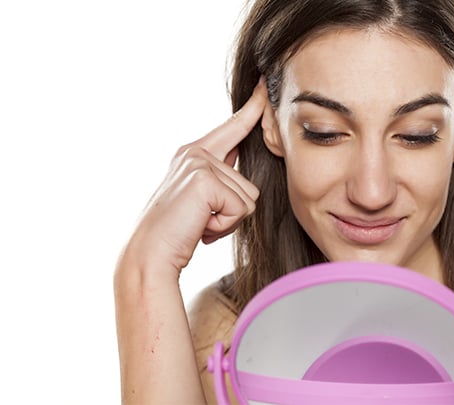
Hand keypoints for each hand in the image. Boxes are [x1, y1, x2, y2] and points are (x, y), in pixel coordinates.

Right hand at [124, 78, 266, 275]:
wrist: (149, 255)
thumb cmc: (176, 233)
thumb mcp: (200, 199)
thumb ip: (220, 177)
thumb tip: (238, 158)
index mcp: (193, 153)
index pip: (233, 127)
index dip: (254, 108)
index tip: (267, 84)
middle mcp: (196, 153)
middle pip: (250, 184)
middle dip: (233, 212)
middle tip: (201, 220)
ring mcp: (200, 164)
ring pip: (249, 198)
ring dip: (229, 221)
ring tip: (199, 223)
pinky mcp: (205, 180)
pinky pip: (242, 208)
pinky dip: (225, 226)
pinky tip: (201, 227)